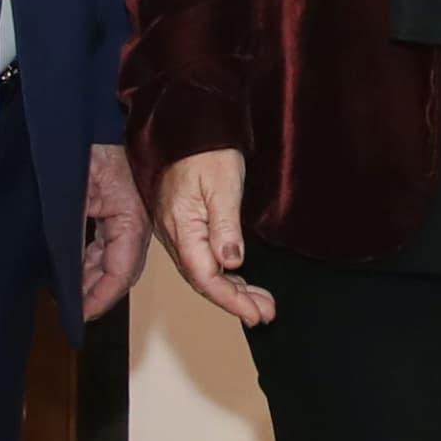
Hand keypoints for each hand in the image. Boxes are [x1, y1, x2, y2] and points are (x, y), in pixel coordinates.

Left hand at [79, 141, 147, 322]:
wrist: (90, 118)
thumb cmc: (89, 143)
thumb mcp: (76, 189)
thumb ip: (74, 232)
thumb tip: (67, 270)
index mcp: (131, 218)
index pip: (122, 270)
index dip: (103, 297)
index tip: (82, 314)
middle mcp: (134, 222)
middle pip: (121, 271)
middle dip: (97, 294)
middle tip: (72, 313)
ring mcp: (126, 217)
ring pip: (113, 261)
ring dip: (93, 281)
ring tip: (70, 297)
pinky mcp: (115, 211)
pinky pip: (107, 246)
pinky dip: (92, 264)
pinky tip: (75, 274)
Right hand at [152, 148, 276, 326]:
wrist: (190, 126)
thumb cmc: (206, 151)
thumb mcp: (223, 185)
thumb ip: (225, 226)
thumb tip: (231, 263)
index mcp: (181, 226)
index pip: (205, 276)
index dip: (231, 299)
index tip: (256, 313)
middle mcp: (175, 234)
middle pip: (204, 280)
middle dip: (235, 301)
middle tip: (265, 313)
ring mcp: (178, 231)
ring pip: (204, 272)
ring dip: (232, 291)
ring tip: (261, 304)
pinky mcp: (185, 226)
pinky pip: (202, 260)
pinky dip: (223, 275)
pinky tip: (240, 282)